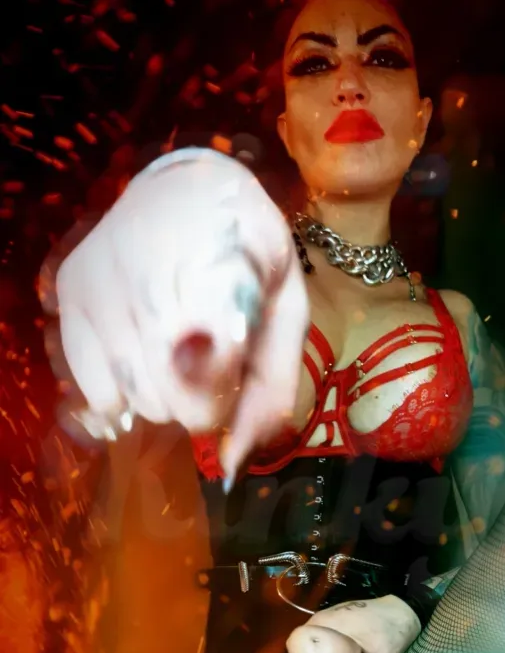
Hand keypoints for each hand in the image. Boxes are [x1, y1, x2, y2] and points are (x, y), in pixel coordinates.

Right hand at [51, 148, 308, 478]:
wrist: (185, 186)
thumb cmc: (248, 253)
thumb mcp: (286, 312)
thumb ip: (271, 391)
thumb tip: (234, 466)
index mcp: (224, 273)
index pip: (218, 370)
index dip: (228, 387)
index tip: (234, 360)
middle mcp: (154, 280)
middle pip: (177, 402)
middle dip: (202, 404)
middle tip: (211, 366)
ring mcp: (105, 287)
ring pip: (137, 400)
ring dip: (164, 399)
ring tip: (176, 355)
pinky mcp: (71, 293)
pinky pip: (94, 388)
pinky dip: (122, 393)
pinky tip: (140, 358)